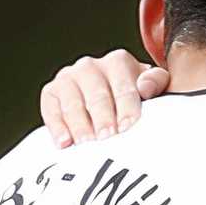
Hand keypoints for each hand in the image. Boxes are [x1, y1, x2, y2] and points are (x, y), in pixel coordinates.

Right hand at [40, 50, 170, 147]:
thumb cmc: (134, 98)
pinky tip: (64, 143)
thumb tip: (145, 87)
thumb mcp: (152, 89)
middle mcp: (90, 66)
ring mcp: (68, 78)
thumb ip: (155, 84)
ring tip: (86, 143)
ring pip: (73, 101)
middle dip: (103, 117)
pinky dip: (57, 127)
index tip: (128, 126)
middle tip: (107, 136)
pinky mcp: (51, 92)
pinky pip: (51, 109)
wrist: (108, 102)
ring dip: (80, 124)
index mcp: (118, 62)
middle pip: (97, 94)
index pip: (123, 85)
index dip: (127, 106)